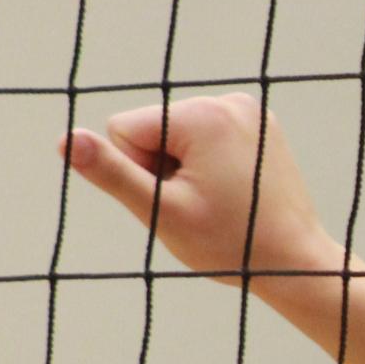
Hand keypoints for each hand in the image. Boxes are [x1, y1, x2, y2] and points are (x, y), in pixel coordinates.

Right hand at [60, 93, 338, 290]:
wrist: (297, 262)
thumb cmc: (231, 244)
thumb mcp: (162, 212)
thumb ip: (112, 173)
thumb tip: (67, 140)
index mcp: (202, 115)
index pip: (123, 129)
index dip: (140, 171)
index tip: (181, 197)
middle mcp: (229, 101)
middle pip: (152, 130)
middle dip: (165, 168)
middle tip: (204, 204)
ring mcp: (250, 111)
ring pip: (177, 135)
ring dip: (187, 168)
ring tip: (222, 199)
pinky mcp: (262, 126)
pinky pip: (208, 138)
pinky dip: (211, 163)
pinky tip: (235, 190)